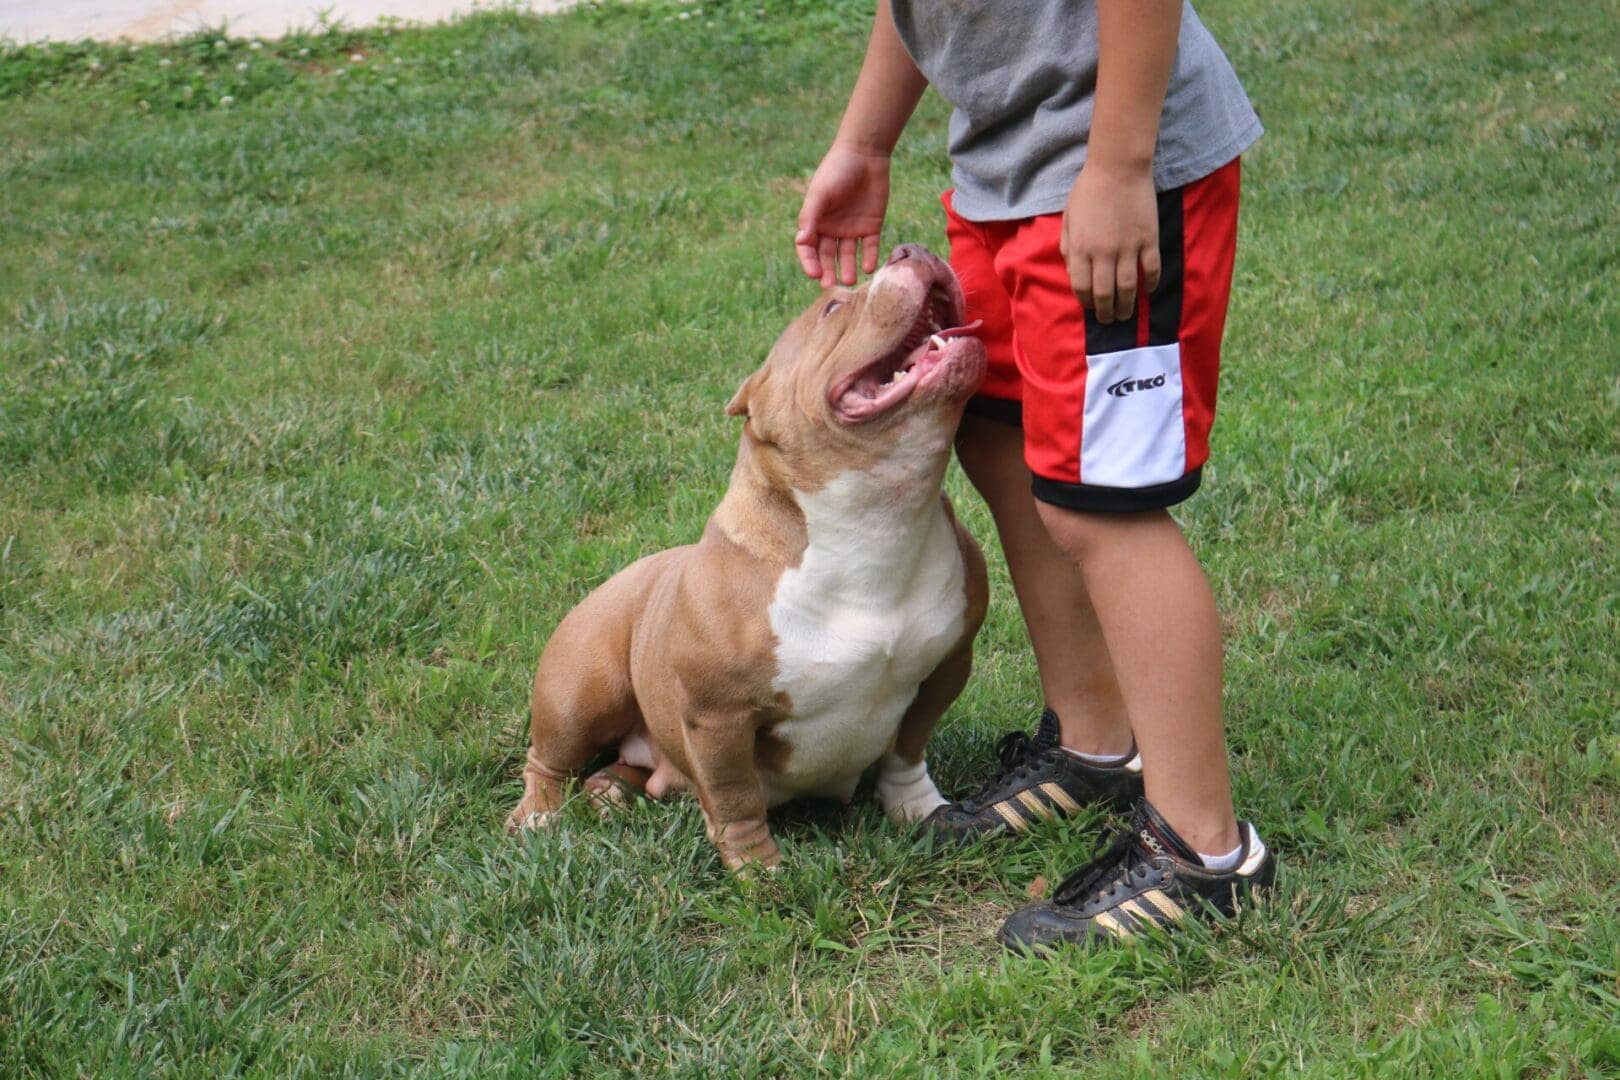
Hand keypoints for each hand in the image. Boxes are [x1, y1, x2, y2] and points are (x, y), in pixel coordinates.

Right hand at [796, 144, 890, 286]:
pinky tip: (869, 267)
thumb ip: (810, 216)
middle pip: (828, 256)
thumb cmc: (837, 170)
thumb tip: (801, 241)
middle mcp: (832, 229)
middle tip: (830, 284)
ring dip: (848, 268)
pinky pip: (870, 247)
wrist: (865, 154)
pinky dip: (869, 258)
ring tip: (850, 279)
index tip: (814, 274)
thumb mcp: (821, 192)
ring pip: (849, 256)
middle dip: (828, 271)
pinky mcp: (872, 226)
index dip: (810, 262)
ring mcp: (852, 229)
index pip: (809, 249)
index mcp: (816, 221)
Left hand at [1061, 161, 1160, 323]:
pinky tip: (1148, 291)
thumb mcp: (1068, 217)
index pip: (1081, 287)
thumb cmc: (1089, 189)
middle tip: (1109, 319)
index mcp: (1080, 247)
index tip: (1089, 307)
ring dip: (1127, 306)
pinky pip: (1152, 269)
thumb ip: (1066, 246)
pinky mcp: (1149, 239)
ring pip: (1128, 288)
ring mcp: (1128, 247)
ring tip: (1126, 315)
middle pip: (1104, 294)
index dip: (1085, 302)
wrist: (1118, 167)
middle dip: (1105, 312)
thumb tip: (1071, 272)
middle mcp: (1103, 252)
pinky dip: (1151, 284)